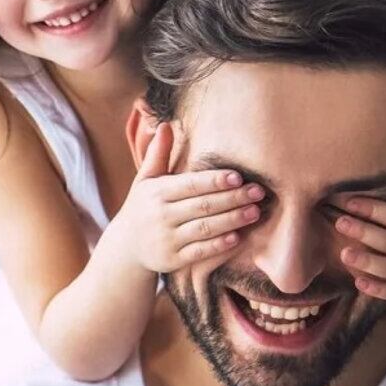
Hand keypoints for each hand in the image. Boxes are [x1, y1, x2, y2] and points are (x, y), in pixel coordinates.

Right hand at [113, 122, 262, 272]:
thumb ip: (158, 154)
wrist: (126, 246)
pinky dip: (219, 245)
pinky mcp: (173, 261)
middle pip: (202, 206)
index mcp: (157, 192)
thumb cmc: (144, 206)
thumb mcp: (146, 179)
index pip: (190, 185)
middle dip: (232, 199)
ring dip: (232, 220)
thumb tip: (165, 124)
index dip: (215, 181)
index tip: (238, 177)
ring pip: (204, 229)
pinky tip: (238, 237)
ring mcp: (166, 240)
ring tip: (255, 212)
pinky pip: (199, 252)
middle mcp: (161, 216)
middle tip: (259, 192)